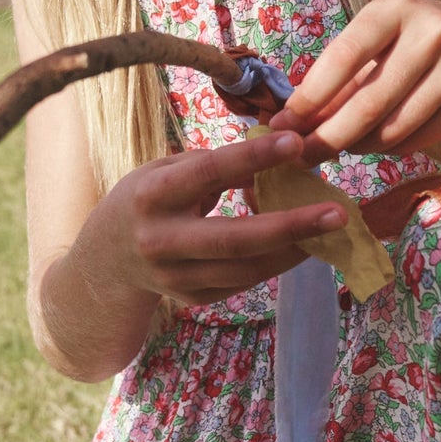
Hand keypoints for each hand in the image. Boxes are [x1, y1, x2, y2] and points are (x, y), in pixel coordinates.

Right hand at [91, 128, 346, 306]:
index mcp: (151, 195)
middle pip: (234, 238)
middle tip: (337, 212)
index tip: (297, 143)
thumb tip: (274, 159)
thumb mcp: (164, 173)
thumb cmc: (144, 202)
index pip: (209, 173)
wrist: (103, 264)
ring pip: (246, 268)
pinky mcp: (190, 298)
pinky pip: (242, 282)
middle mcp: (160, 240)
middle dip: (290, 225)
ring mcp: (174, 277)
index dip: (254, 157)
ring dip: (293, 249)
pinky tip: (301, 244)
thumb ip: (212, 168)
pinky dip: (275, 263)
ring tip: (329, 228)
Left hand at [270, 0, 440, 160]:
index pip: (343, 57)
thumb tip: (291, 125)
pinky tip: (379, 144)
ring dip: (360, 146)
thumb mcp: (377, 45)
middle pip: (370, 101)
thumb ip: (337, 81)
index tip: (282, 125)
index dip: (310, 97)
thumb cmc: (412, 45)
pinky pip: (420, 140)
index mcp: (395, 9)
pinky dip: (391, 149)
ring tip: (342, 148)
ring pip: (395, 128)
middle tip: (302, 157)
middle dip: (328, 136)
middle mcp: (432, 31)